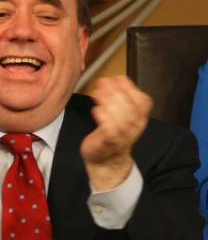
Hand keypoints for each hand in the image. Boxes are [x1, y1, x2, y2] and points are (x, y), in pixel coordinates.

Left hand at [81, 76, 151, 190]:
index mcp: (141, 118)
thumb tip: (114, 79)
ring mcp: (122, 135)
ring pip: (120, 115)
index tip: (116, 78)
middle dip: (115, 91)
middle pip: (130, 106)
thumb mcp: (125, 116)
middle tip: (102, 82)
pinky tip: (96, 110)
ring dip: (107, 101)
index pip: (142, 100)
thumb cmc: (113, 134)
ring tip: (96, 93)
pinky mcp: (108, 142)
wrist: (107, 161)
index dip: (130, 87)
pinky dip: (102, 116)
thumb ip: (123, 100)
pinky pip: (108, 127)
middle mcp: (134, 127)